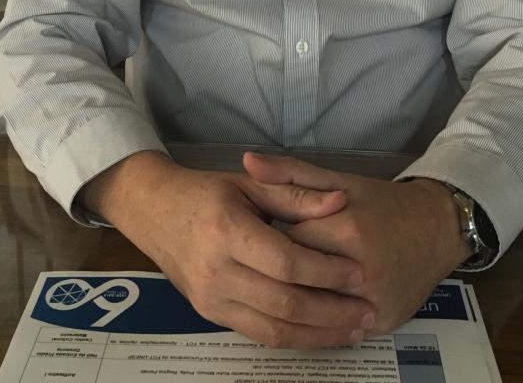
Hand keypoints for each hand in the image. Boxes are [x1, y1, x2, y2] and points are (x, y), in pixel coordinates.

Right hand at [82, 151, 375, 347]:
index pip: (286, 263)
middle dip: (331, 311)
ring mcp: (210, 300)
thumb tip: (341, 201)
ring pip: (273, 329)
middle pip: (284, 303)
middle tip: (368, 310)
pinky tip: (321, 333)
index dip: (326, 271)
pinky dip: (294, 338)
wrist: (154, 211)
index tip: (359, 273)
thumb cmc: (206, 192)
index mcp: (228, 231)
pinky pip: (258, 334)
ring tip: (354, 330)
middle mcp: (216, 272)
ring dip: (318, 334)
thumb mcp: (250, 183)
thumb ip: (296, 193)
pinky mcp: (210, 315)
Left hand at [243, 152, 470, 335]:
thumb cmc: (381, 202)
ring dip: (297, 299)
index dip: (271, 242)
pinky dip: (320, 320)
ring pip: (316, 312)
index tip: (263, 237)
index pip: (288, 245)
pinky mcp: (383, 324)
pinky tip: (308, 308)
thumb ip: (291, 174)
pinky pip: (338, 329)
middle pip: (299, 282)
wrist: (436, 227)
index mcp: (347, 230)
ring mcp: (374, 302)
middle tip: (271, 263)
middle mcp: (362, 271)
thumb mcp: (338, 181)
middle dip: (281, 274)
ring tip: (287, 283)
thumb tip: (247, 161)